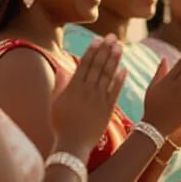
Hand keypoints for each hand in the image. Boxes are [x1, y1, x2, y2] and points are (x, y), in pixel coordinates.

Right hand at [51, 35, 126, 157]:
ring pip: (107, 76)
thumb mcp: (56, 103)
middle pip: (98, 66)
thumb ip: (61, 85)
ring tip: (119, 47)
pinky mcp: (108, 109)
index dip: (92, 51)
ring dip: (114, 60)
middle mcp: (87, 91)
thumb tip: (63, 68)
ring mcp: (98, 100)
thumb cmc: (60, 124)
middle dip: (105, 50)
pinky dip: (120, 80)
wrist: (73, 144)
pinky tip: (125, 70)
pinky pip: (115, 91)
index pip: (84, 65)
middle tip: (112, 37)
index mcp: (73, 88)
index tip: (98, 40)